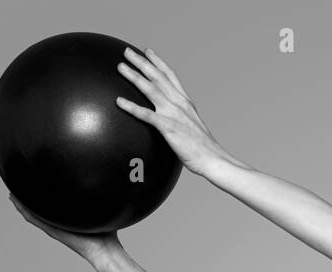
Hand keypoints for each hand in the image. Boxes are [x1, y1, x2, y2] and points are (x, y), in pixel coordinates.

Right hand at [8, 194, 121, 266]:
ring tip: (12, 192)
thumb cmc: (108, 235)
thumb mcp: (104, 212)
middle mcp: (60, 223)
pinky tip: (16, 202)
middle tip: (18, 186)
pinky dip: (25, 210)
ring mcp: (55, 228)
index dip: (45, 196)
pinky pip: (36, 220)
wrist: (105, 251)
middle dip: (30, 198)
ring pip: (34, 214)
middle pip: (40, 209)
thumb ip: (104, 200)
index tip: (38, 184)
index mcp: (70, 219)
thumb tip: (112, 185)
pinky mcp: (54, 231)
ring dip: (23, 203)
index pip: (54, 206)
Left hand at [115, 48, 226, 175]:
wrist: (213, 159)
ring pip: (151, 89)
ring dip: (135, 76)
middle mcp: (179, 103)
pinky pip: (146, 115)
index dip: (158, 62)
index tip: (148, 51)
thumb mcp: (192, 127)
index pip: (170, 76)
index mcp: (185, 102)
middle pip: (158, 77)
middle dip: (142, 62)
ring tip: (120, 67)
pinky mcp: (169, 127)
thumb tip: (171, 121)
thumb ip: (181, 119)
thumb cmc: (203, 148)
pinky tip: (119, 101)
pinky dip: (132, 107)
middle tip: (127, 51)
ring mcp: (174, 114)